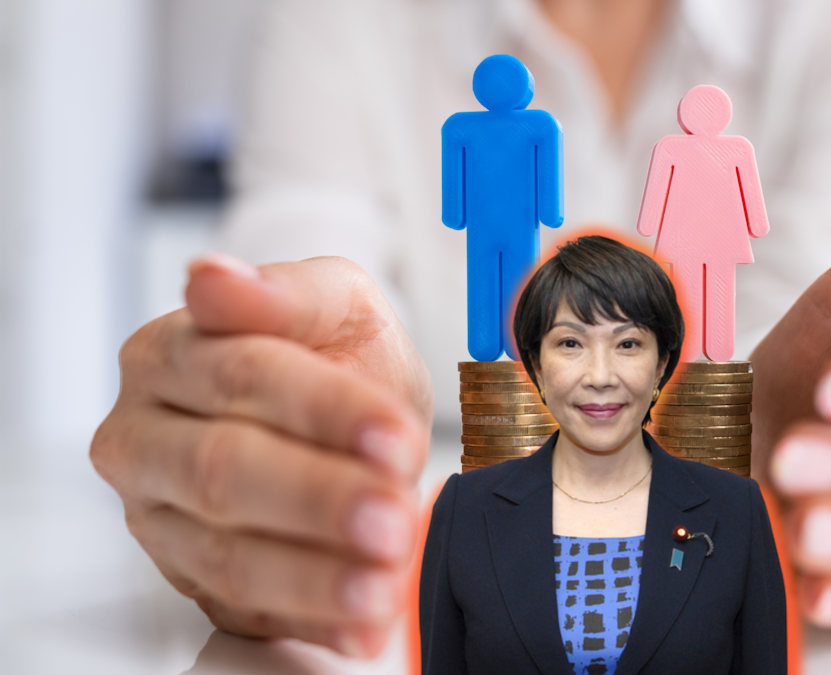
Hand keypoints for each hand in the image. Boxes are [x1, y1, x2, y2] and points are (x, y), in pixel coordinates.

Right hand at [91, 254, 432, 656]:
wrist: (342, 420)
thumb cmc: (332, 353)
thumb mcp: (333, 303)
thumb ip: (285, 292)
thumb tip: (212, 277)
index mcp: (168, 354)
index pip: (243, 376)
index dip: (324, 410)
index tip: (394, 435)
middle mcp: (145, 437)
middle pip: (223, 470)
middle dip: (318, 498)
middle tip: (392, 516)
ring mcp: (159, 516)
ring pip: (226, 552)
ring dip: (314, 575)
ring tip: (383, 581)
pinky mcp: (189, 577)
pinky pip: (243, 608)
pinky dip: (311, 620)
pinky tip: (361, 623)